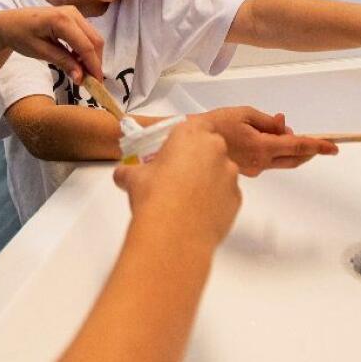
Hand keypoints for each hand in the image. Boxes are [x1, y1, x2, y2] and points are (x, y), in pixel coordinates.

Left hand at [0, 6, 103, 81]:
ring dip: (91, 56)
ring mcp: (74, 12)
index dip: (93, 66)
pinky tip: (77, 61)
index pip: (86, 46)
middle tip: (91, 82)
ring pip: (93, 37)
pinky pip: (86, 34)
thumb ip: (63, 62)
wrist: (9, 22)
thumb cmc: (20, 36)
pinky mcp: (73, 16)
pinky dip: (86, 48)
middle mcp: (72, 13)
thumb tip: (81, 78)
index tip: (97, 84)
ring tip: (83, 73)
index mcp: (61, 20)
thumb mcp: (40, 52)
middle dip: (95, 62)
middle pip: (95, 40)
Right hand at [113, 118, 241, 248]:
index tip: (174, 152)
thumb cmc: (154, 196)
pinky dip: (215, 200)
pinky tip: (197, 214)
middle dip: (197, 159)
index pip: (194, 126)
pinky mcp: (237, 199)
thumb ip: (129, 171)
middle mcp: (215, 150)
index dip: (185, 140)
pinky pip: (226, 194)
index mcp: (191, 134)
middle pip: (210, 147)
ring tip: (187, 199)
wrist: (174, 235)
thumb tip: (123, 175)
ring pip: (220, 171)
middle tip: (178, 176)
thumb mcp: (133, 178)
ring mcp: (230, 174)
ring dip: (208, 180)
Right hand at [196, 106, 336, 175]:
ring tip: (276, 129)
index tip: (333, 147)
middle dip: (307, 151)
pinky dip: (273, 150)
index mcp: (262, 147)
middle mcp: (261, 162)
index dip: (318, 146)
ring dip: (287, 147)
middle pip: (294, 159)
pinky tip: (263, 137)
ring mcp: (254, 169)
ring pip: (281, 160)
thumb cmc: (215, 124)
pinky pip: (268, 161)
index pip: (297, 147)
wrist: (192, 142)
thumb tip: (284, 126)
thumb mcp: (245, 114)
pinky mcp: (247, 170)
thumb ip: (268, 121)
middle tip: (316, 142)